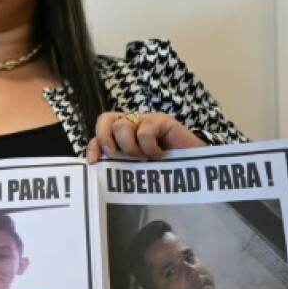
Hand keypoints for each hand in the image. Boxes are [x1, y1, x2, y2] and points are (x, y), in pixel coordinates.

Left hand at [84, 111, 206, 161]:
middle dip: (105, 139)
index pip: (100, 129)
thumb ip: (118, 161)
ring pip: (122, 126)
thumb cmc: (162, 168)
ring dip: (129, 147)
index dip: (93, 143)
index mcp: (121, 133)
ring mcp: (145, 120)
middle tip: (114, 155)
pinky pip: (144, 130)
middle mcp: (131, 123)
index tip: (94, 161)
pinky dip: (148, 146)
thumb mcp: (134, 167)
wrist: (194, 167)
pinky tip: (159, 154)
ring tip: (143, 158)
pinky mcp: (160, 120)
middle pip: (106, 120)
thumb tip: (96, 165)